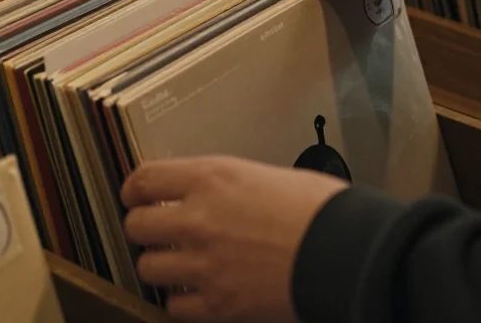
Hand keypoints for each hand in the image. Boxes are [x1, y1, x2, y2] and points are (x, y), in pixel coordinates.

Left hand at [122, 157, 346, 322]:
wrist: (346, 253)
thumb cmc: (321, 211)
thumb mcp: (266, 175)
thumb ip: (225, 184)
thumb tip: (206, 191)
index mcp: (211, 178)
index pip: (144, 179)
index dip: (134, 189)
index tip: (136, 195)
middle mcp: (198, 219)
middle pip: (136, 226)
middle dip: (143, 229)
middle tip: (155, 232)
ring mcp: (204, 264)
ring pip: (147, 268)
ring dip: (159, 266)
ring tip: (176, 264)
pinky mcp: (218, 304)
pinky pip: (174, 305)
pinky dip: (180, 300)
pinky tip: (196, 292)